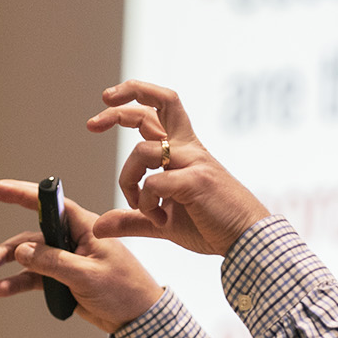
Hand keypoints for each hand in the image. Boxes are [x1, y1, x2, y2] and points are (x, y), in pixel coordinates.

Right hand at [0, 179, 162, 333]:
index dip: (17, 192)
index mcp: (86, 226)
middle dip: (6, 244)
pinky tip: (2, 289)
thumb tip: (22, 251)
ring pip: (29, 256)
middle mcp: (73, 238)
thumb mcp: (88, 275)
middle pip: (32, 233)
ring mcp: (66, 258)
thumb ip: (54, 262)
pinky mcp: (63, 277)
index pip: (47, 202)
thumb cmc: (125, 290)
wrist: (138, 319)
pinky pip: (34, 276)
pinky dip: (17, 282)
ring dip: (8, 264)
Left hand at [86, 80, 269, 256]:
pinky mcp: (197, 181)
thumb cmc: (211, 226)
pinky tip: (159, 219)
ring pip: (142, 151)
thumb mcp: (162, 222)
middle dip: (122, 102)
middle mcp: (188, 149)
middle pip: (159, 102)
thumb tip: (99, 227)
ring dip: (128, 180)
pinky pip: (154, 183)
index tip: (103, 104)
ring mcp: (194, 162)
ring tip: (140, 207)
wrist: (246, 239)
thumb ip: (132, 220)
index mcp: (183, 150)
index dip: (131, 97)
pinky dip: (146, 204)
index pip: (160, 107)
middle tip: (92, 123)